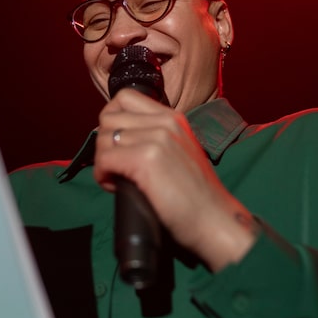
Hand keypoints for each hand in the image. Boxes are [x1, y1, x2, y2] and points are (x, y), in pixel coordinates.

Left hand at [94, 89, 258, 271]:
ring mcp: (157, 138)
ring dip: (102, 161)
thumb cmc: (196, 195)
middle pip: (108, 118)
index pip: (124, 97)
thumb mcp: (180, 151)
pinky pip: (104, 159)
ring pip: (103, 139)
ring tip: (116, 179)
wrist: (215, 220)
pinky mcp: (146, 159)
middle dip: (103, 143)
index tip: (115, 143)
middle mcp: (165, 122)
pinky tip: (114, 186)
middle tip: (114, 166)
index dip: (111, 118)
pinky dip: (102, 175)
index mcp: (173, 117)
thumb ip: (156, 138)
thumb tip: (118, 139)